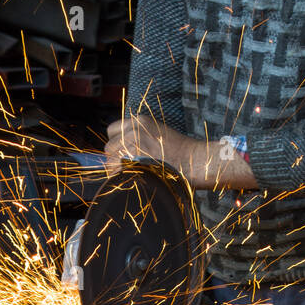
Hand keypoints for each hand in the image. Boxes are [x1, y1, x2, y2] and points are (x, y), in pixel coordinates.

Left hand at [105, 117, 258, 190]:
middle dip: (113, 160)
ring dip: (116, 171)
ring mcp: (133, 147)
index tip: (120, 153)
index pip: (111, 130)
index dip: (114, 143)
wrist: (196, 160)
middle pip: (108, 148)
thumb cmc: (181, 153)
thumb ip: (140, 137)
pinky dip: (120, 180)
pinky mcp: (135, 162)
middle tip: (125, 170)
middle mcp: (134, 131)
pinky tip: (131, 182)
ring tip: (130, 177)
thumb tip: (123, 150)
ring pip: (110, 162)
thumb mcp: (160, 133)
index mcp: (140, 122)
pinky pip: (116, 173)